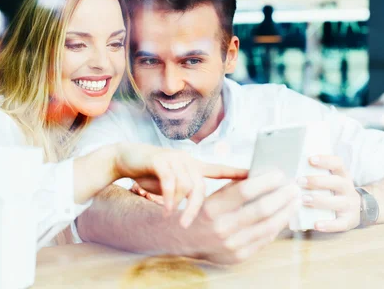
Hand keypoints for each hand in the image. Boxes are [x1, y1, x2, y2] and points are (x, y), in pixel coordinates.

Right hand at [114, 143, 247, 227]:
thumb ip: (188, 192)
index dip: (239, 175)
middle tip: (194, 226)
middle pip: (202, 185)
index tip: (257, 179)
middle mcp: (188, 160)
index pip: (222, 169)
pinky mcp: (159, 159)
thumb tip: (203, 211)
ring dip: (180, 205)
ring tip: (175, 219)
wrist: (126, 158)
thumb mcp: (173, 184)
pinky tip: (165, 211)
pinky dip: (168, 198)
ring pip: (186, 185)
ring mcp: (174, 158)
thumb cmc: (152, 174)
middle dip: (197, 207)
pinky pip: (169, 181)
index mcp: (195, 165)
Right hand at [182, 170, 298, 263]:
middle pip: (261, 209)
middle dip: (282, 196)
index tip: (280, 174)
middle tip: (294, 187)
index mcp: (213, 207)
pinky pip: (265, 240)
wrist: (187, 240)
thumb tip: (264, 174)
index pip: (245, 191)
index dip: (265, 181)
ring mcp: (231, 244)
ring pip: (268, 226)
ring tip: (295, 201)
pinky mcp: (239, 256)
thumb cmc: (204, 212)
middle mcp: (221, 227)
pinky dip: (277, 226)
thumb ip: (235, 185)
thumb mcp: (213, 195)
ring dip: (286, 212)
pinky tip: (284, 216)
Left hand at [298, 155, 360, 231]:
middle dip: (317, 181)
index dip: (325, 160)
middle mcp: (348, 188)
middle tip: (299, 181)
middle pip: (336, 182)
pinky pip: (340, 224)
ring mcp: (350, 205)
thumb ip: (316, 173)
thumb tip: (289, 170)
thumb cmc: (334, 190)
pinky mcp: (349, 221)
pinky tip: (316, 225)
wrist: (357, 208)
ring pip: (338, 202)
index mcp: (343, 175)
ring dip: (320, 201)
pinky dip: (328, 225)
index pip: (338, 163)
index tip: (310, 159)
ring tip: (303, 200)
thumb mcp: (331, 178)